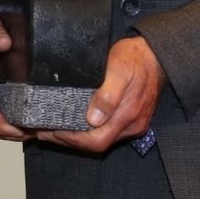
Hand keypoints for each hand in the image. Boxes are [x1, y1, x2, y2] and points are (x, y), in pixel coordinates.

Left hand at [38, 36, 164, 153]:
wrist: (155, 54)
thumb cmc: (134, 58)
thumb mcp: (119, 69)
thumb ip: (108, 95)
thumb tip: (93, 118)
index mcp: (128, 116)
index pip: (96, 141)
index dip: (72, 140)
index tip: (50, 131)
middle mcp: (131, 125)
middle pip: (96, 144)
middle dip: (68, 140)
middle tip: (44, 131)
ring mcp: (132, 124)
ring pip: (101, 139)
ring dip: (77, 136)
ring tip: (53, 128)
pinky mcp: (131, 119)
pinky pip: (108, 132)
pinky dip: (88, 130)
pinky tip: (74, 122)